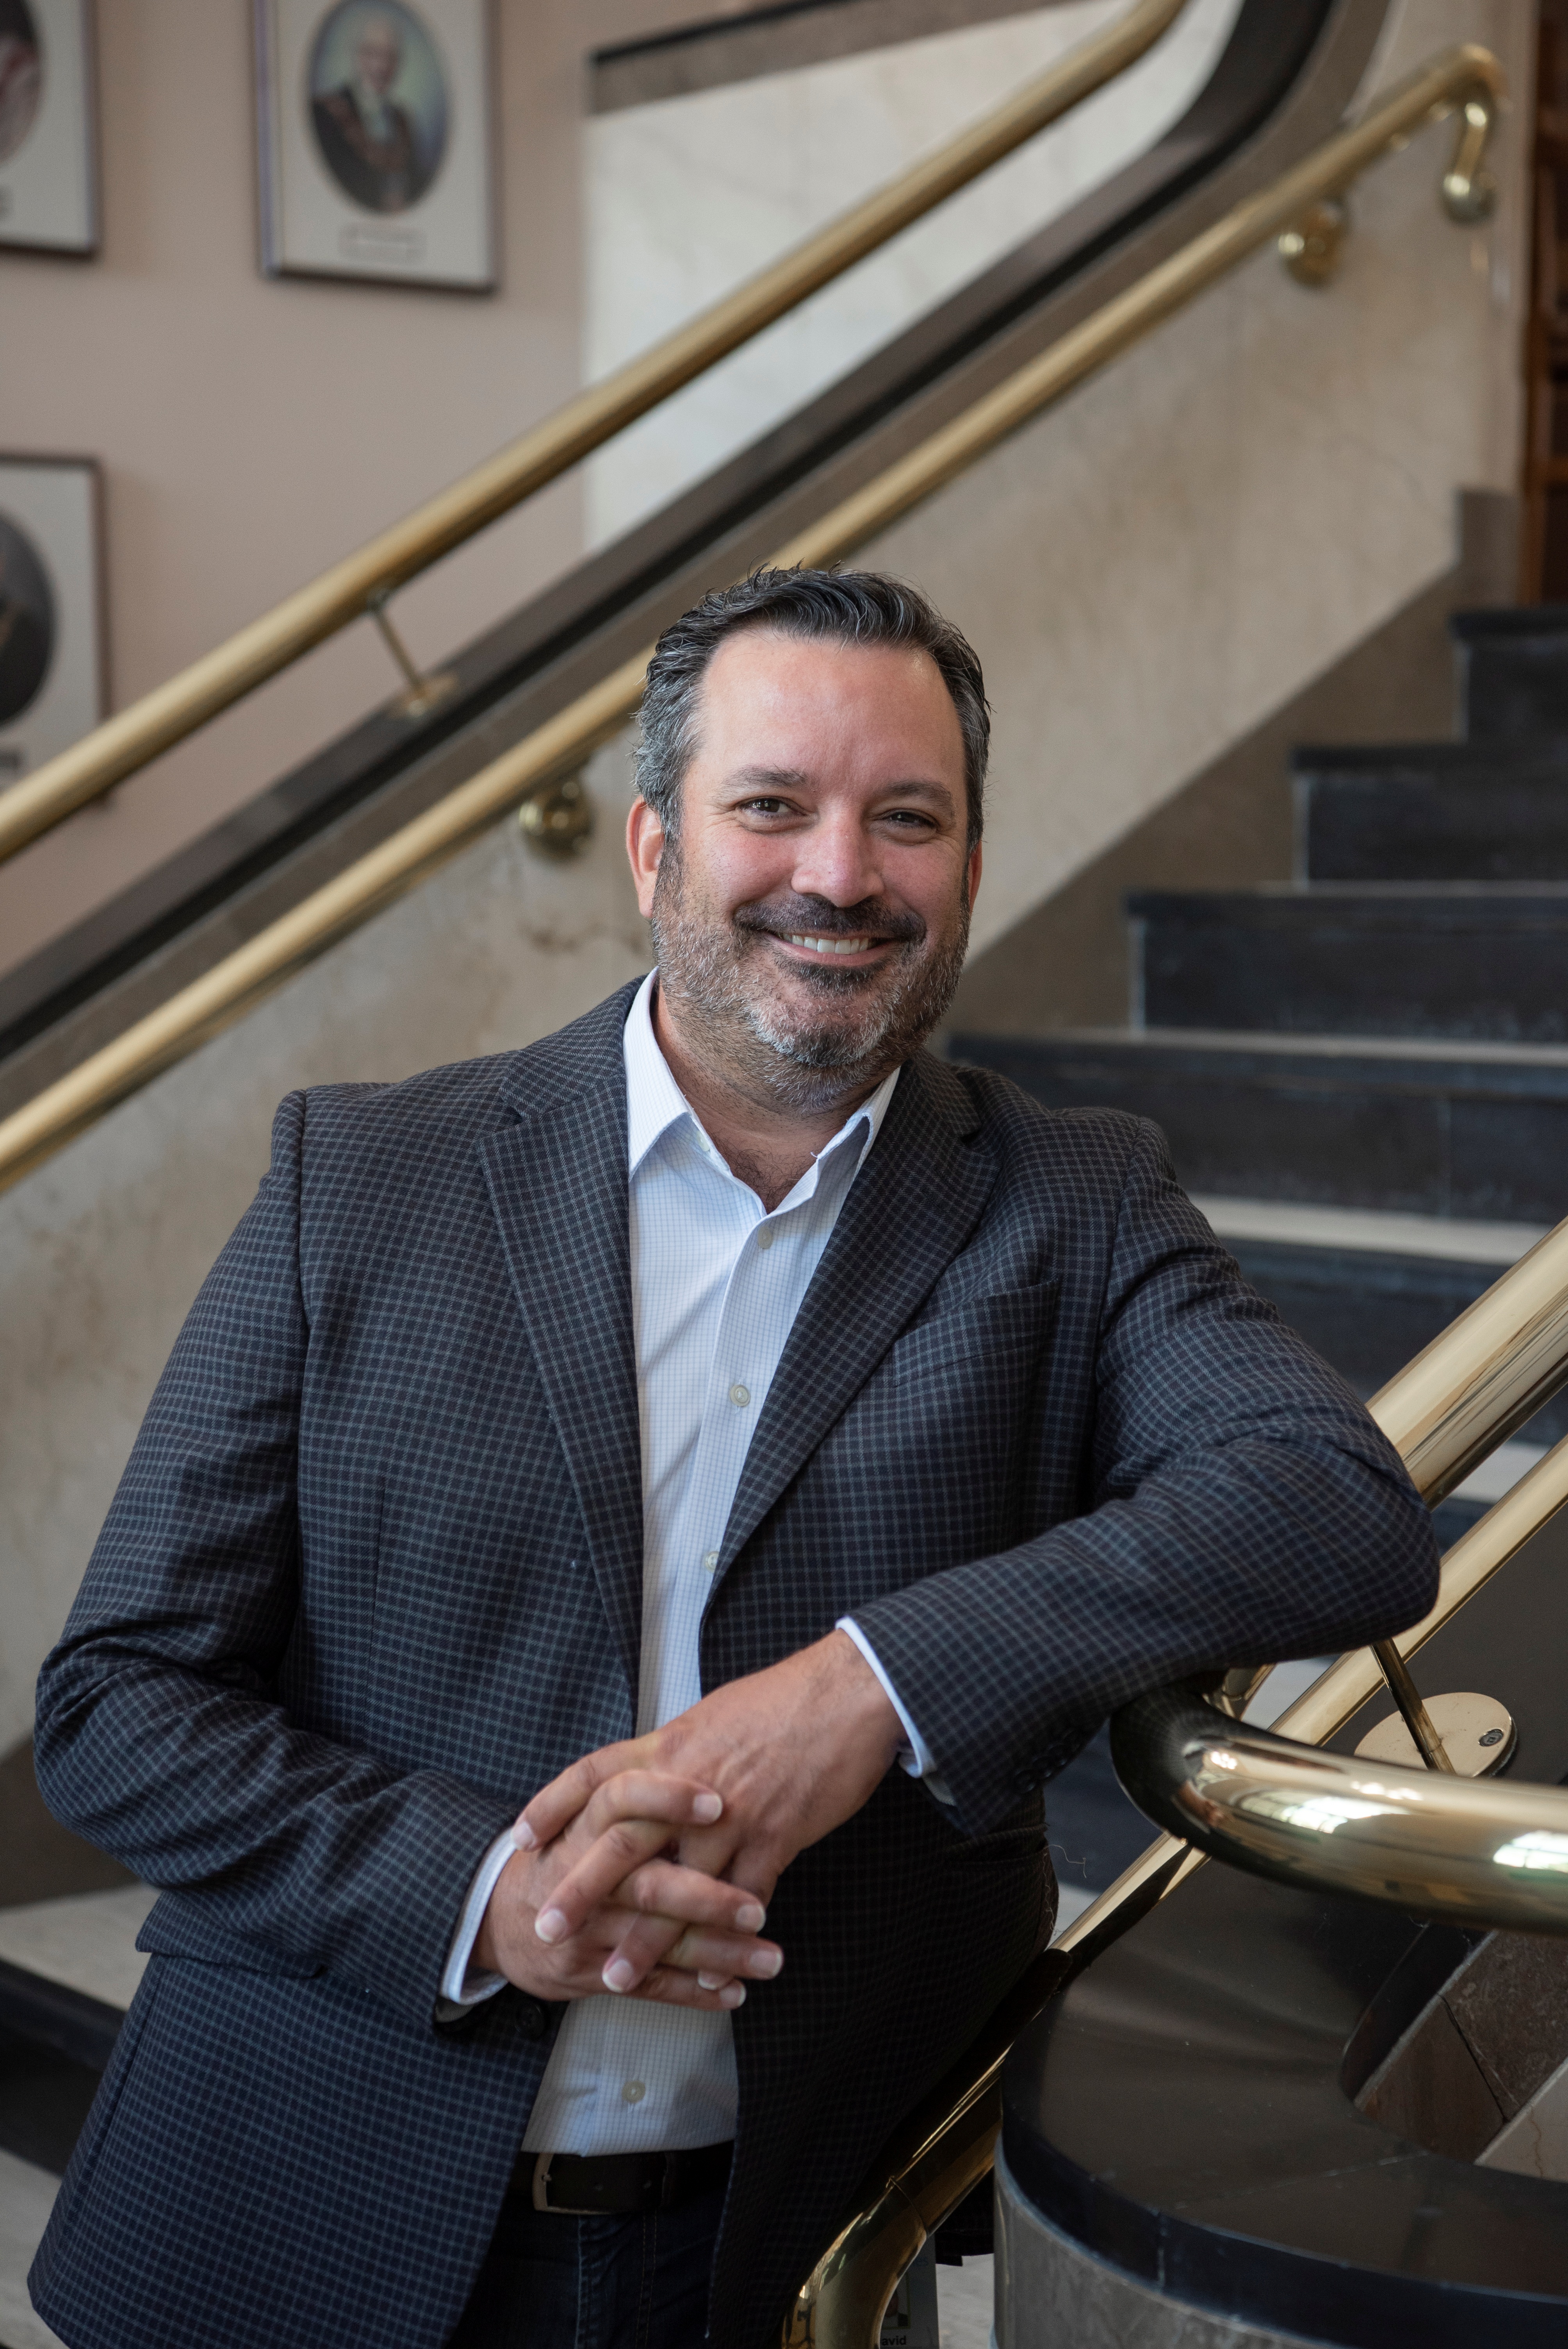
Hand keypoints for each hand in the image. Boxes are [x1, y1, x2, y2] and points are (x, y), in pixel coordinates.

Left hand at [513, 1632, 903, 1994]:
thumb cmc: (784, 1701)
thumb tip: (655, 1775)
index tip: (521, 1837)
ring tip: (615, 1976)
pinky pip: (740, 1901)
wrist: (844, 1695)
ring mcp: (732, 1814)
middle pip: (621, 1841)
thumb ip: (678, 1754)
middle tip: (548, 1928)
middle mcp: (688, 1782)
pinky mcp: (775, 1837)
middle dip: (581, 1891)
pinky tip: (708, 1976)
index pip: (594, 1775)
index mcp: (669, 1746)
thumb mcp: (713, 1716)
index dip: (553, 1804)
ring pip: (676, 1886)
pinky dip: (722, 1944)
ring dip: (645, 1940)